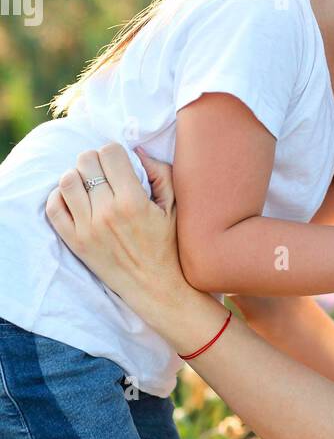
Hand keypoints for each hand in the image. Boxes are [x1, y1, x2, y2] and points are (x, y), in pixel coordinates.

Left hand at [45, 142, 188, 323]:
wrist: (155, 287)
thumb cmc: (167, 245)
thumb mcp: (173, 207)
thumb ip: (160, 173)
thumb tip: (138, 151)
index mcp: (133, 201)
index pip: (110, 153)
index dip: (115, 152)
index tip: (120, 162)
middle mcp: (107, 213)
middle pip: (86, 161)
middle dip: (96, 160)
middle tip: (104, 172)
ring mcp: (87, 229)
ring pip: (67, 180)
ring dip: (78, 176)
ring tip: (89, 185)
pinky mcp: (75, 242)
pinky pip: (54, 208)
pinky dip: (60, 196)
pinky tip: (76, 199)